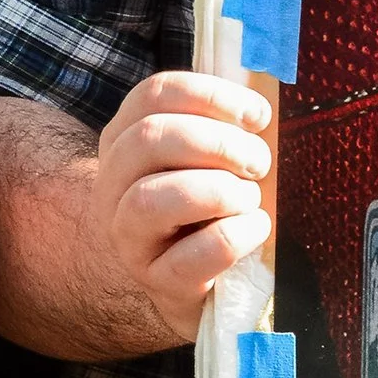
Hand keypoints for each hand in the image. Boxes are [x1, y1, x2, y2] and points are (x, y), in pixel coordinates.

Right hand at [95, 70, 272, 339]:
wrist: (204, 283)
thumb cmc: (215, 206)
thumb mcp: (213, 158)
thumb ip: (227, 124)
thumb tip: (262, 102)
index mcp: (127, 138)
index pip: (155, 94)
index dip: (212, 95)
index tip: (258, 116)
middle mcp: (114, 183)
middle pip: (150, 138)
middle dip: (219, 143)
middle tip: (258, 162)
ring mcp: (128, 236)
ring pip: (153, 198)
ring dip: (219, 191)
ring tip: (249, 198)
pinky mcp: (156, 280)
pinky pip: (189, 257)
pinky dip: (233, 237)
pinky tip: (255, 229)